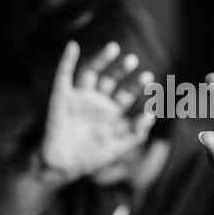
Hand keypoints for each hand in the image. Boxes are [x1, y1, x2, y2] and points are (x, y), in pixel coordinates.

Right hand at [41, 41, 154, 180]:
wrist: (62, 167)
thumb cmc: (92, 158)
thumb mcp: (119, 147)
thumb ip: (136, 133)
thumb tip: (152, 115)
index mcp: (112, 111)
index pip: (127, 93)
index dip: (137, 85)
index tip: (149, 78)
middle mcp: (97, 101)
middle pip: (111, 79)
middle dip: (122, 70)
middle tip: (133, 60)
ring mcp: (79, 97)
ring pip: (91, 72)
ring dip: (101, 59)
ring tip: (113, 47)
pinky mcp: (61, 97)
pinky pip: (64, 76)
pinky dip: (67, 60)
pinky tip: (73, 47)